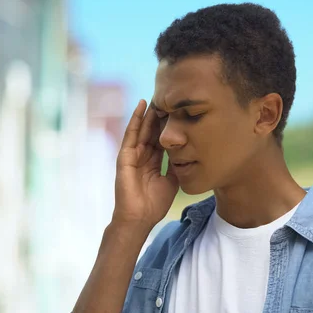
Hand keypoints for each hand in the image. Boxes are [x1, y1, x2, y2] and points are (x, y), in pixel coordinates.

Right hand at [112, 99, 178, 226]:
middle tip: (170, 96)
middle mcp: (143, 155)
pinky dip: (136, 119)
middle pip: (153, 129)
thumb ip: (177, 165)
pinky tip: (142, 106)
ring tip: (157, 95)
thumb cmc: (154, 203)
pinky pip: (131, 134)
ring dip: (149, 112)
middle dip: (160, 114)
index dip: (170, 125)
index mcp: (154, 161)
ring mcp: (133, 154)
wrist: (140, 218)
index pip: (163, 138)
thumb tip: (187, 150)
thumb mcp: (172, 180)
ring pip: (143, 128)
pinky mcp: (125, 156)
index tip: (180, 110)